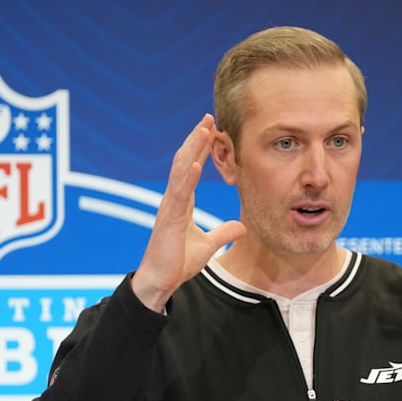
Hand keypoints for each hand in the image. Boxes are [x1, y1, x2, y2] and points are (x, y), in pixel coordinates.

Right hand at [132, 115, 246, 310]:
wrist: (159, 282)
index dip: (200, 149)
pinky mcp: (169, 220)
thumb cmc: (177, 264)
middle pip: (184, 161)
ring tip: (202, 129)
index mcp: (181, 203)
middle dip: (196, 139)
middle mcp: (173, 200)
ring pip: (180, 171)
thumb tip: (242, 227)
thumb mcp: (207, 247)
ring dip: (191, 149)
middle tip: (208, 117)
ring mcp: (169, 208)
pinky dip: (186, 177)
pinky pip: (179, 194)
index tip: (210, 129)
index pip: (191, 169)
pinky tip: (194, 162)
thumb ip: (223, 234)